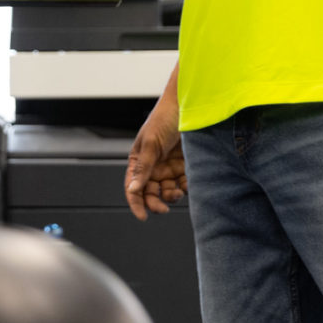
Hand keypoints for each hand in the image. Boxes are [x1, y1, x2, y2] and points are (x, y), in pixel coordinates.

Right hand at [126, 74, 186, 220]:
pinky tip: (187, 185)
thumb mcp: (151, 143)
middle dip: (155, 203)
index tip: (143, 216)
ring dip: (171, 197)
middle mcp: (153, 167)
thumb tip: (133, 189)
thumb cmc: (164, 119)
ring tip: (178, 193)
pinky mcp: (185, 166)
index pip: (133, 187)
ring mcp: (169, 167)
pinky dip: (185, 188)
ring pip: (167, 192)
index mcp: (139, 161)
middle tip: (163, 208)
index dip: (136, 203)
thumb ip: (143, 167)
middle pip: (150, 193)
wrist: (189, 106)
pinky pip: (184, 184)